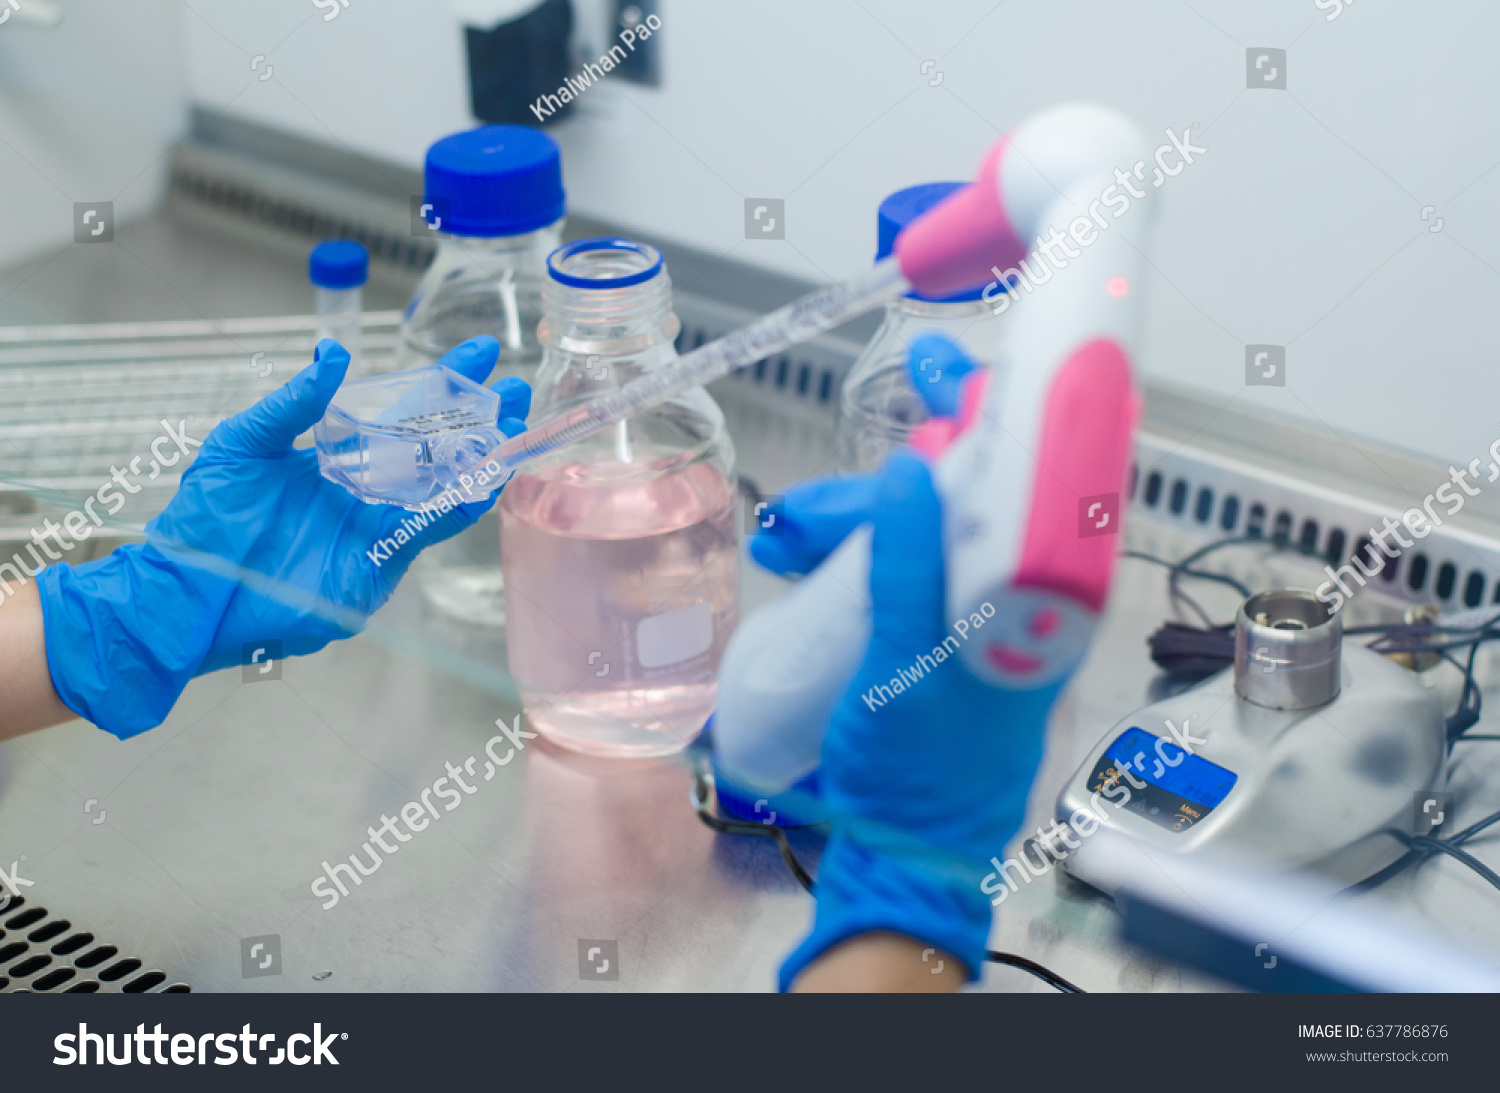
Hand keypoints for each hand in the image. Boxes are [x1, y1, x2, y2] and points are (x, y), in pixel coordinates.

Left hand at [37, 337, 527, 738]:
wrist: (192, 594)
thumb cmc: (204, 520)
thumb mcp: (242, 445)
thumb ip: (292, 404)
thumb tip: (335, 355)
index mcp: (336, 454)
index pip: (400, 410)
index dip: (441, 381)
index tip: (480, 352)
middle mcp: (365, 487)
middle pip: (435, 446)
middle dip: (479, 418)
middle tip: (517, 390)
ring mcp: (376, 525)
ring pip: (443, 487)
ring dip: (482, 458)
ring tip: (515, 429)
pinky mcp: (379, 563)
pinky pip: (428, 530)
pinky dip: (458, 507)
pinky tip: (484, 481)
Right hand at [766, 337, 1060, 987]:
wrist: (905, 859)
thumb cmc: (922, 776)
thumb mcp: (910, 667)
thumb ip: (912, 565)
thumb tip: (912, 469)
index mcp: (1043, 590)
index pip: (1040, 465)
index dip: (997, 402)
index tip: (938, 361)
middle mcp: (1018, 590)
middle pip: (964, 491)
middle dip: (883, 482)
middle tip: (812, 502)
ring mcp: (973, 613)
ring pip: (918, 527)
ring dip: (847, 519)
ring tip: (782, 541)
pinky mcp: (932, 634)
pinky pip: (894, 567)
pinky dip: (845, 553)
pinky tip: (796, 558)